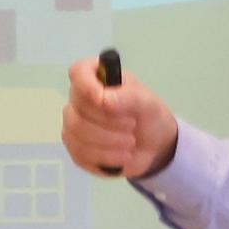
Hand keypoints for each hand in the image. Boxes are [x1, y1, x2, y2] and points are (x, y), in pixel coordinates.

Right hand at [62, 59, 178, 181]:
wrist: (154, 146)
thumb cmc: (148, 115)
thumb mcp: (147, 102)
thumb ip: (129, 96)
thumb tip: (103, 99)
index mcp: (97, 78)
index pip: (78, 72)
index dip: (85, 85)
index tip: (101, 98)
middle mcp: (80, 100)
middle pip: (76, 110)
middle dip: (108, 122)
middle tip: (132, 125)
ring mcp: (74, 125)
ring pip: (76, 134)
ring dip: (109, 142)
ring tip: (131, 143)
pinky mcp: (76, 149)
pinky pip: (80, 154)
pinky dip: (106, 157)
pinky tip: (122, 156)